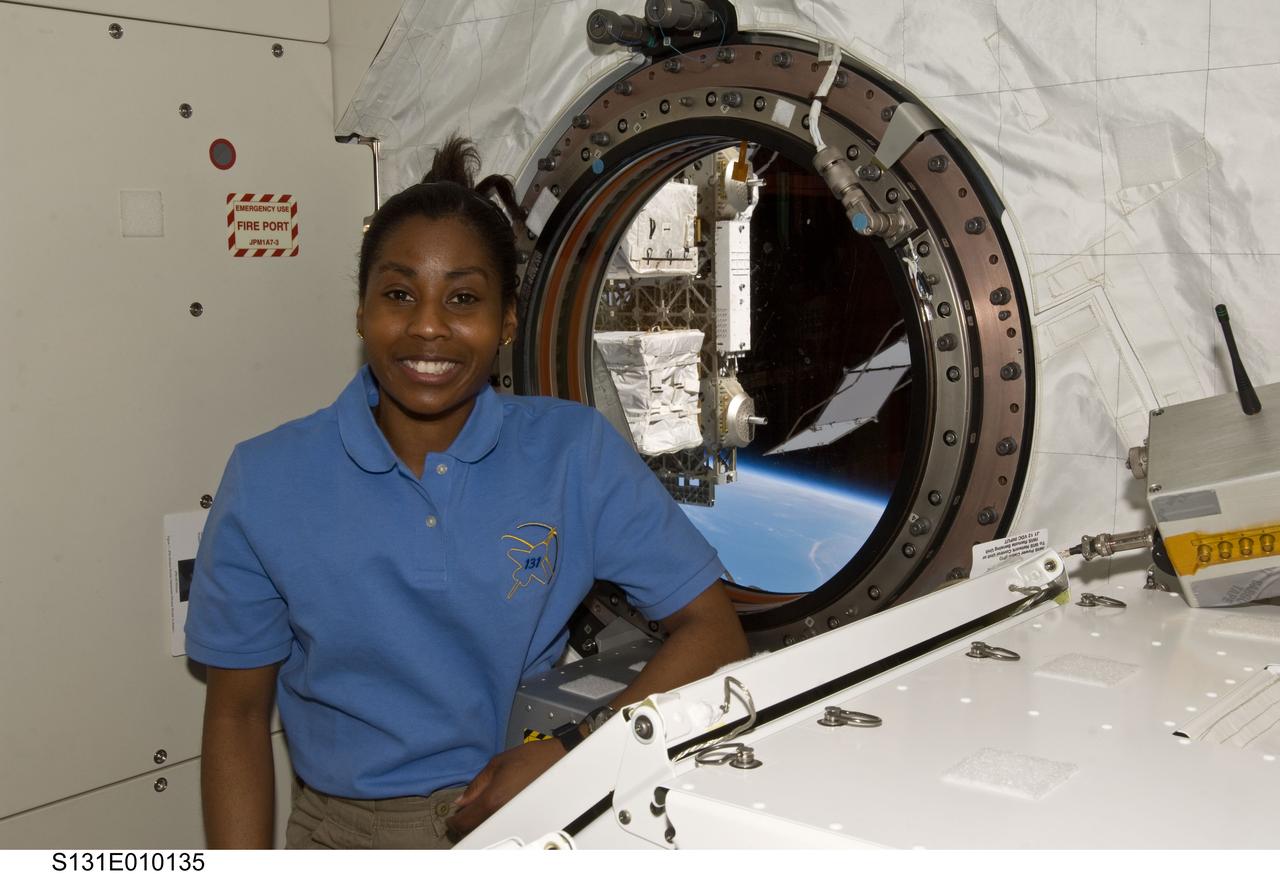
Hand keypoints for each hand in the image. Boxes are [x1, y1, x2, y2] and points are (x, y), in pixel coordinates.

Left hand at [445, 739, 567, 839]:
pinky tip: (494, 810)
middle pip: (475, 830)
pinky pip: (502, 824)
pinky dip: (493, 820)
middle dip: (465, 823)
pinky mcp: (524, 818)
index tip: (452, 817)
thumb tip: (462, 801)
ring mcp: (514, 818)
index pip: (464, 822)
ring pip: (488, 829)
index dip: (454, 821)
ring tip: (478, 811)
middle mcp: (503, 813)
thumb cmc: (530, 758)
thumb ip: (476, 785)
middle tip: (463, 813)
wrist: (559, 760)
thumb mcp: (497, 764)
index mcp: (493, 800)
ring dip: (479, 823)